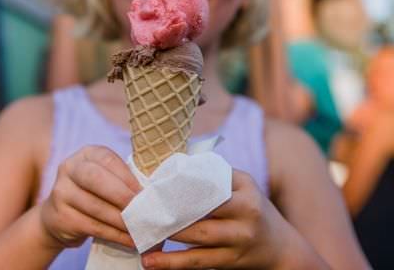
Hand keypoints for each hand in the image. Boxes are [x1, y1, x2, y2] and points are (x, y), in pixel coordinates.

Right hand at [40, 145, 140, 249]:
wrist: (58, 215)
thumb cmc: (93, 191)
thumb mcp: (104, 176)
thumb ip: (121, 178)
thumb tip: (150, 192)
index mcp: (86, 154)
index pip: (107, 160)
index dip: (127, 176)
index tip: (143, 192)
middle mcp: (69, 168)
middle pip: (96, 179)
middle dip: (121, 195)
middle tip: (141, 209)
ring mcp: (61, 192)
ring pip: (95, 207)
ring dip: (121, 220)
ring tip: (140, 227)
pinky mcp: (60, 217)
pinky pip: (92, 227)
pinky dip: (115, 235)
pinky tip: (129, 240)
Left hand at [141, 170, 294, 268]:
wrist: (281, 248)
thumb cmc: (253, 208)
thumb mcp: (243, 185)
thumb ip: (216, 174)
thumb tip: (177, 164)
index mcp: (244, 191)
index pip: (209, 184)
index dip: (182, 185)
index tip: (156, 185)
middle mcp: (245, 214)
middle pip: (201, 211)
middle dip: (170, 211)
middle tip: (142, 209)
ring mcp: (239, 240)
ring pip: (197, 239)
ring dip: (167, 239)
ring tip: (142, 238)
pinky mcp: (231, 262)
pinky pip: (198, 262)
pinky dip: (173, 263)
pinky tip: (152, 263)